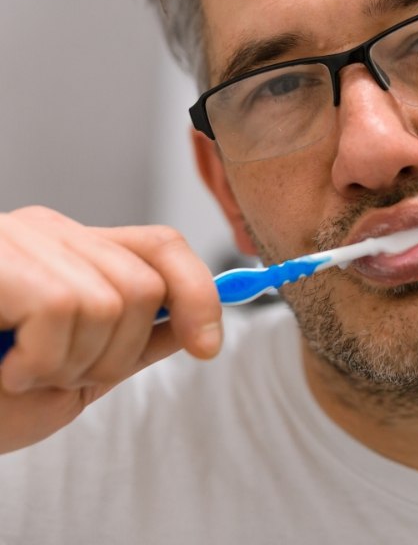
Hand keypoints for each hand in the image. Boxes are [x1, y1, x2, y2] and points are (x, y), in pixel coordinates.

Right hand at [0, 206, 221, 453]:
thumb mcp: (73, 373)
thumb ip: (132, 342)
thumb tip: (194, 326)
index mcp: (76, 253)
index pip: (163, 247)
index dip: (199, 293)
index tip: (209, 346)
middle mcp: (51, 232)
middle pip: (146, 283)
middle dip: (118, 353)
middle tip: (59, 374)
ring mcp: (19, 238)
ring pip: (115, 299)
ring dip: (73, 362)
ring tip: (21, 370)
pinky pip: (63, 308)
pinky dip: (38, 360)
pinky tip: (1, 366)